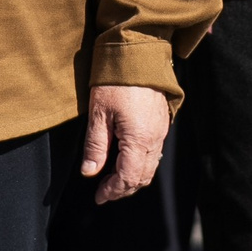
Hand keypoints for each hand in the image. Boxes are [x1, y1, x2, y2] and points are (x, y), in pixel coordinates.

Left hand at [81, 84, 169, 203]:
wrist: (139, 53)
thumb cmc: (115, 82)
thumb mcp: (99, 113)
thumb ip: (95, 146)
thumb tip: (89, 172)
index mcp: (138, 139)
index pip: (128, 178)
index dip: (113, 191)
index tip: (98, 197)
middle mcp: (154, 138)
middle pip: (142, 177)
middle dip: (123, 189)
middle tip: (103, 192)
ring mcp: (161, 130)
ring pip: (150, 166)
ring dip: (133, 178)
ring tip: (112, 180)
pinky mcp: (162, 122)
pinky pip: (155, 153)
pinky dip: (141, 164)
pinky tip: (126, 160)